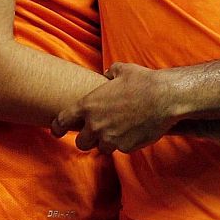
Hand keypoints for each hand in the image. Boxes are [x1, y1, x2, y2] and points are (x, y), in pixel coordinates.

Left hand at [53, 62, 181, 153]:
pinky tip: (133, 132)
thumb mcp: (121, 70)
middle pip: (81, 143)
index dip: (57, 127)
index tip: (56, 131)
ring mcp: (110, 138)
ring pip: (101, 148)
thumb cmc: (142, 81)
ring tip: (117, 132)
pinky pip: (120, 149)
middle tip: (94, 134)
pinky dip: (124, 143)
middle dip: (86, 139)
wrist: (164, 98)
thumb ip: (109, 74)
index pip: (62, 120)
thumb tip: (107, 75)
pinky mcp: (126, 148)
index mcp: (88, 105)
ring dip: (106, 143)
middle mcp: (95, 124)